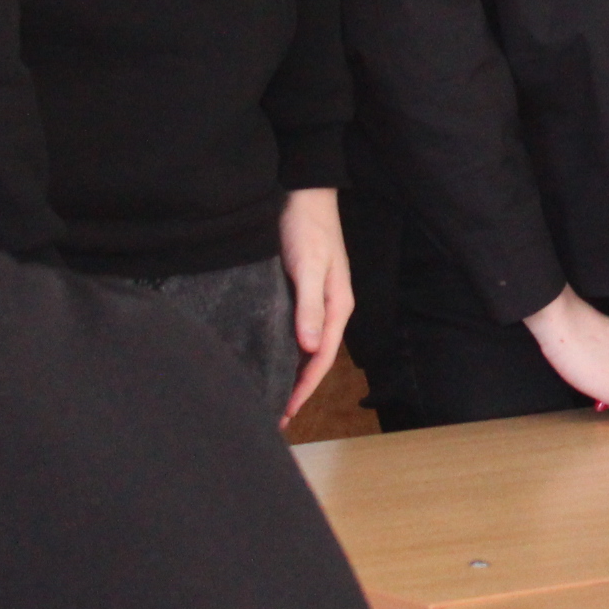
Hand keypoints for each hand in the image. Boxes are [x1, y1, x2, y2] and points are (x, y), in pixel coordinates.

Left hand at [276, 187, 354, 423]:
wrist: (302, 193)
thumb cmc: (307, 227)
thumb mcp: (309, 266)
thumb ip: (309, 306)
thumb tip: (309, 348)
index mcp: (337, 307)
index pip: (321, 358)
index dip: (304, 388)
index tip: (285, 412)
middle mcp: (330, 308)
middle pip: (315, 358)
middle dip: (297, 388)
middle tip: (274, 416)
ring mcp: (317, 300)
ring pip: (306, 347)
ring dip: (292, 372)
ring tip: (271, 395)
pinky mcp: (302, 291)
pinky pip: (297, 331)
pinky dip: (286, 350)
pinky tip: (272, 357)